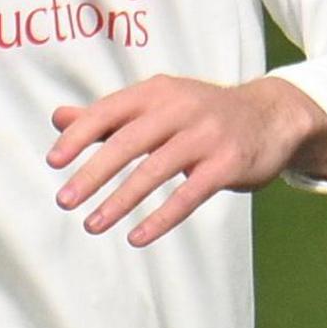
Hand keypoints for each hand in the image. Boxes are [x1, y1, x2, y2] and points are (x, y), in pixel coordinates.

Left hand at [49, 75, 326, 245]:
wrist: (272, 116)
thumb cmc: (203, 114)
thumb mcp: (158, 104)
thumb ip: (109, 114)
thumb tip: (57, 118)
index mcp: (158, 91)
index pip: (109, 110)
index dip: (79, 135)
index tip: (54, 162)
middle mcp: (182, 107)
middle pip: (129, 142)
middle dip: (93, 173)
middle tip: (64, 200)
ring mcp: (208, 134)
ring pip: (155, 170)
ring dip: (120, 200)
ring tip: (92, 224)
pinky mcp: (229, 163)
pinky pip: (189, 195)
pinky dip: (161, 218)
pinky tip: (137, 237)